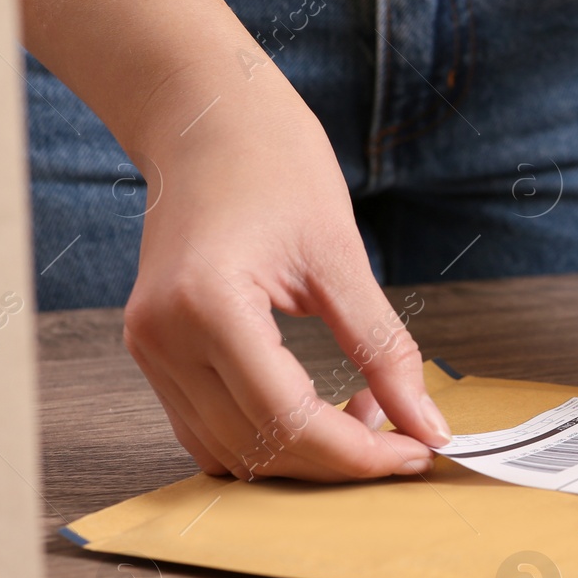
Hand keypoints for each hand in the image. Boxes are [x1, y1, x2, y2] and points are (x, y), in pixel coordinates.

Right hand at [122, 75, 450, 480]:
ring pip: (231, 451)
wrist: (206, 118)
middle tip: (404, 434)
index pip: (288, 421)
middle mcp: (164, 338)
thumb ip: (384, 349)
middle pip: (260, 447)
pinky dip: (268, 436)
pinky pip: (209, 428)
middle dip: (339, 459)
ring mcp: (150, 348)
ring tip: (365, 409)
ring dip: (305, 453)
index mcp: (208, 307)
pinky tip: (318, 405)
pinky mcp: (154, 352)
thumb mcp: (344, 257)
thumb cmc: (272, 163)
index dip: (359, 454)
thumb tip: (427, 424)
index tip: (417, 452)